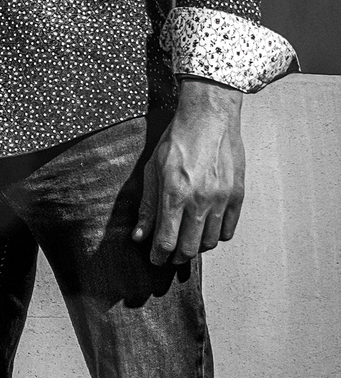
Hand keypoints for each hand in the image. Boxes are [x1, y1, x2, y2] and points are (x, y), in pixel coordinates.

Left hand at [134, 78, 245, 263]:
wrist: (209, 118)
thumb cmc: (176, 141)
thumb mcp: (152, 171)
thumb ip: (147, 206)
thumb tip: (140, 236)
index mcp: (174, 195)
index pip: (166, 241)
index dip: (158, 256)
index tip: (154, 259)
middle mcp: (200, 201)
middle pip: (190, 248)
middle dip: (176, 257)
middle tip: (169, 255)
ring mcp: (222, 199)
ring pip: (210, 242)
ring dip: (197, 248)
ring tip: (186, 242)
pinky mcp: (238, 195)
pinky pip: (229, 229)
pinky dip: (216, 236)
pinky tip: (206, 230)